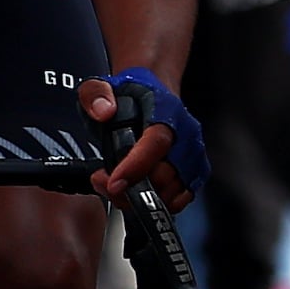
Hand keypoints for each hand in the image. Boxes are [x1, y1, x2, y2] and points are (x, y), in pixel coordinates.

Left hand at [86, 68, 199, 202]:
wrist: (153, 94)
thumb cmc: (130, 95)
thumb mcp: (102, 85)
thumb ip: (96, 94)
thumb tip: (103, 111)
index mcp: (166, 111)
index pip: (157, 142)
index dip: (136, 166)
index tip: (114, 182)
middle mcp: (186, 135)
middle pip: (165, 175)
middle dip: (131, 188)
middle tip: (105, 181)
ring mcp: (193, 156)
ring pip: (172, 193)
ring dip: (140, 198)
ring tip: (116, 185)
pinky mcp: (194, 173)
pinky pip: (179, 199)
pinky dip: (156, 203)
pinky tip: (136, 191)